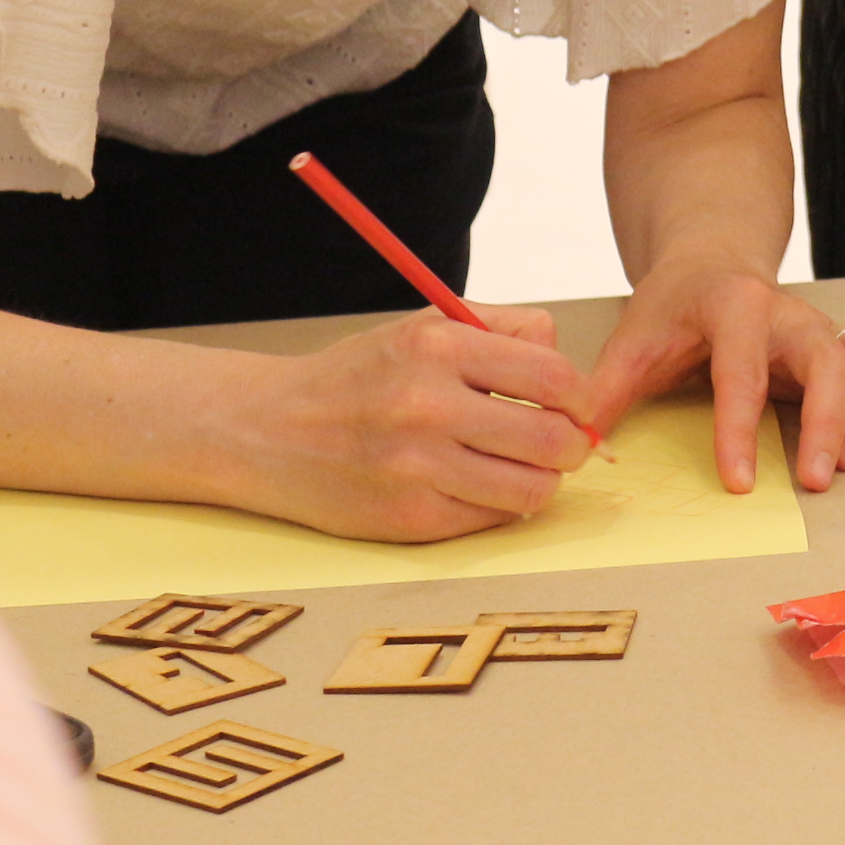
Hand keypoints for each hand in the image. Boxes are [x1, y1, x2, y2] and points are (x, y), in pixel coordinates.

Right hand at [228, 307, 595, 542]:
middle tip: (562, 444)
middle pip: (553, 440)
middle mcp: (426, 405)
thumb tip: (570, 372)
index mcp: (437, 346)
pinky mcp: (407, 518)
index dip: (580, 398)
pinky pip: (491, 518)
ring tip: (524, 467)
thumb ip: (504, 330)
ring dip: (543, 481)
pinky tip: (479, 485)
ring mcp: (415, 468)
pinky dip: (499, 505)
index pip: (554, 377)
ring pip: (531, 489)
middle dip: (573, 446)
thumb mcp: (425, 325)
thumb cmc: (359, 376)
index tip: (576, 407)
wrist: (264, 429)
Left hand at [585, 252, 844, 492]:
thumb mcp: (633, 340)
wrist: (714, 260)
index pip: (742, 369)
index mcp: (735, 306)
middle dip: (829, 422)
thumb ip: (607, 391)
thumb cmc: (674, 306)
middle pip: (828, 360)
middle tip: (815, 481)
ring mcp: (824, 326)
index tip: (738, 482)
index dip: (741, 428)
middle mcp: (791, 313)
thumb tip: (580, 446)